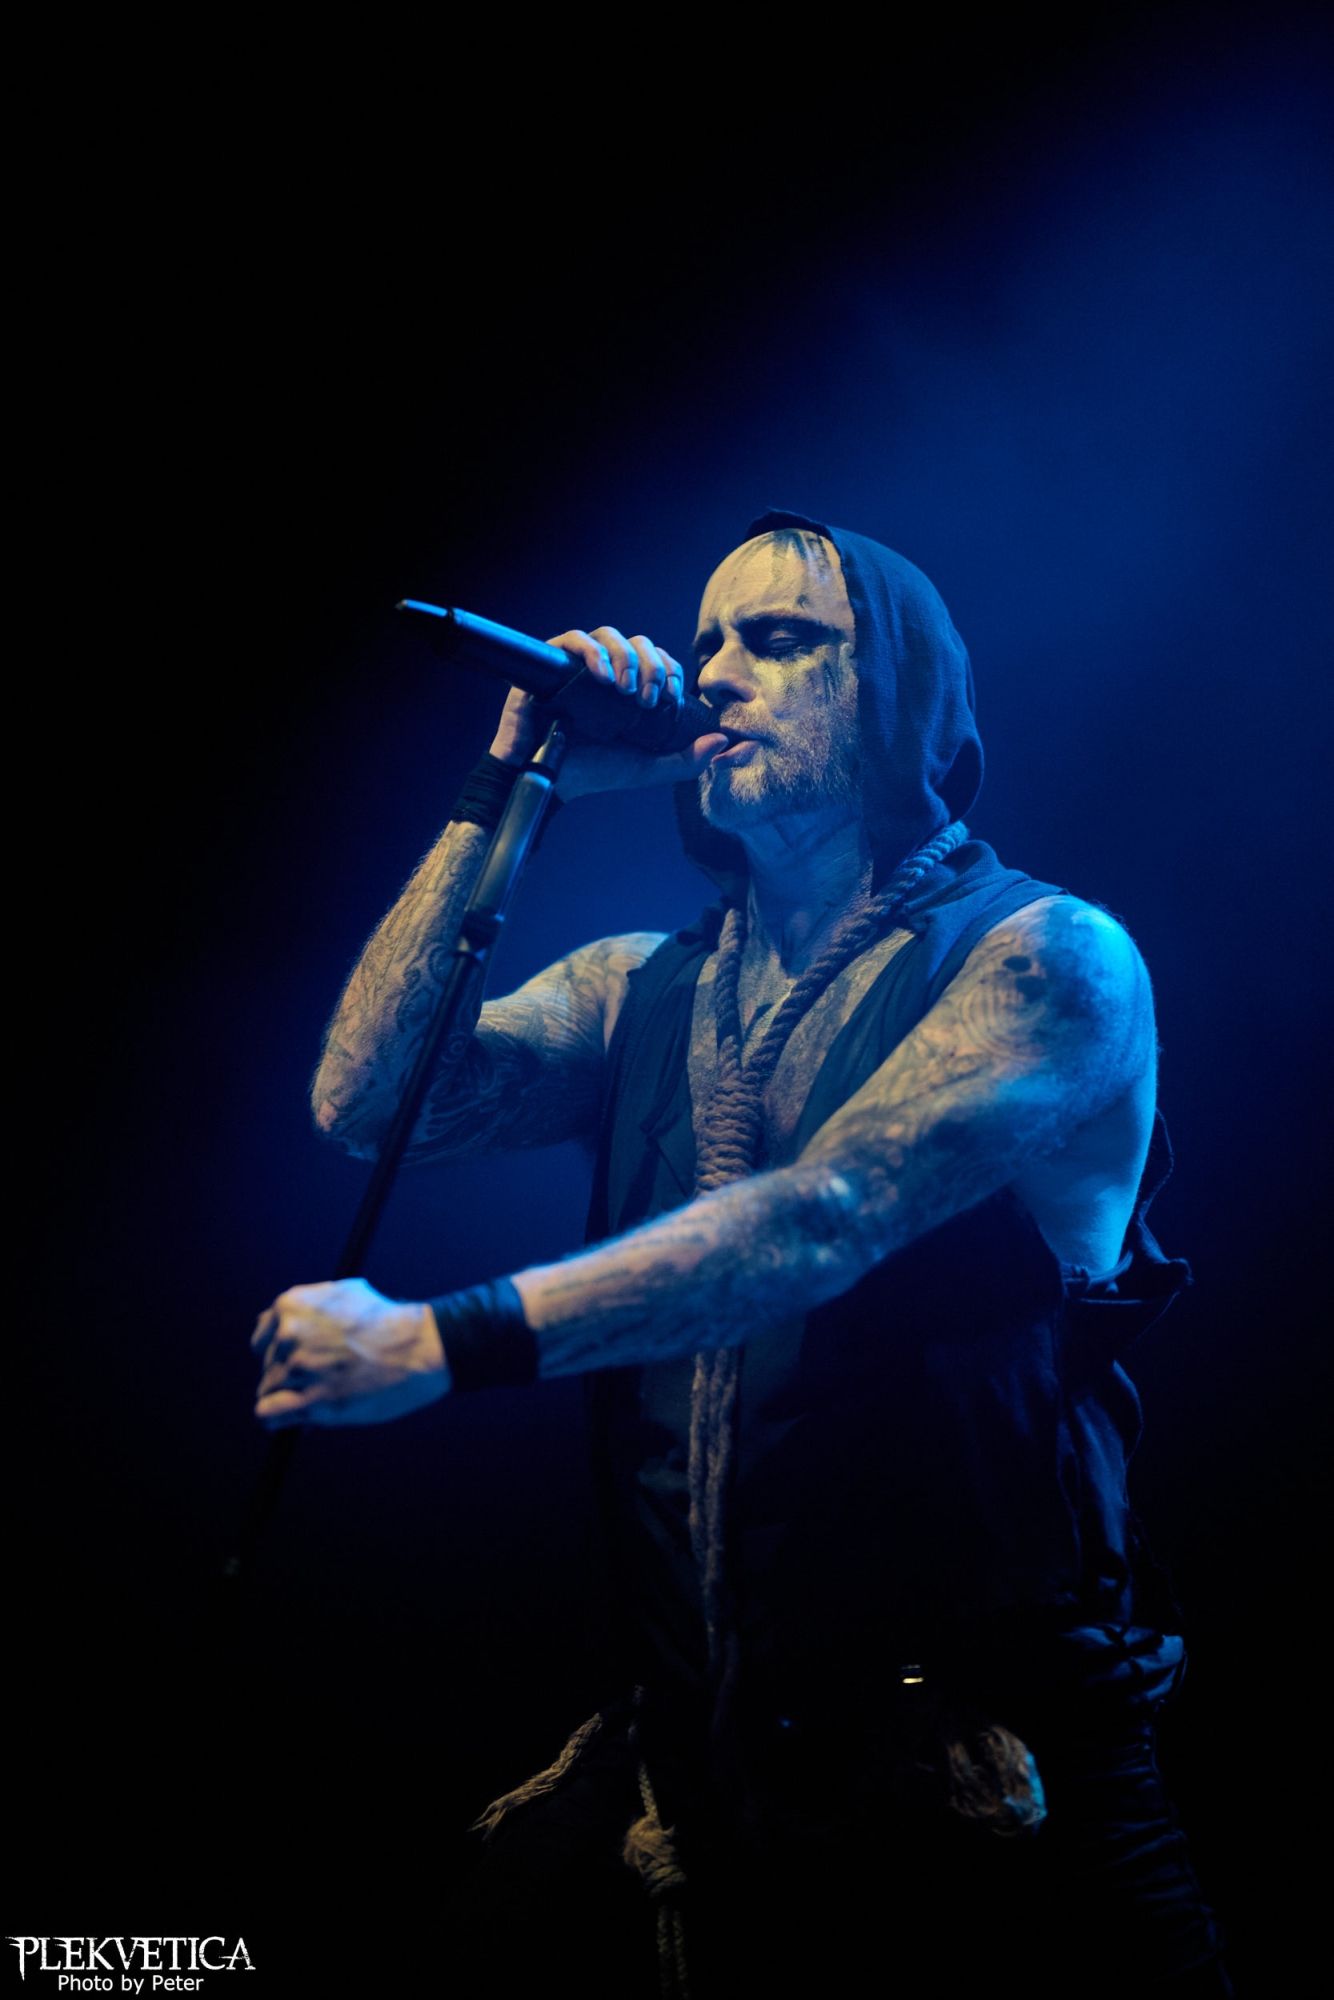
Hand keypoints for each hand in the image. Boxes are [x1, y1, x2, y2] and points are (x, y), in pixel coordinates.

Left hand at [251, 1277, 446, 1427]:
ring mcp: (297, 1368)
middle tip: (322, 1379)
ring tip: (321, 1396)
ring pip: (270, 1390)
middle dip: (291, 1375)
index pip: (261, 1339)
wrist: (419, 1347)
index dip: (281, 1352)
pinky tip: (294, 1418)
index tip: (301, 1360)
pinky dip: (277, 1418)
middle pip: (268, 1366)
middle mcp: (288, 1334)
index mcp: (290, 1305)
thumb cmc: (388, 1322)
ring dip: (291, 1397)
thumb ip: (306, 1306)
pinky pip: (269, 1413)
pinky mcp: (311, 1401)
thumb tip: (279, 1323)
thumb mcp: (344, 1294)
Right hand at [489, 626, 727, 797]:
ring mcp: (578, 664)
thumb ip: (687, 759)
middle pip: (639, 644)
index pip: (660, 660)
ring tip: (625, 690)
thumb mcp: (647, 768)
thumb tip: (724, 742)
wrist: (547, 781)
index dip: (670, 672)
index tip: (670, 701)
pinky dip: (592, 653)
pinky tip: (601, 676)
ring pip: (610, 634)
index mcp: (631, 688)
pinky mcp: (550, 662)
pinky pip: (575, 639)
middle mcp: (606, 671)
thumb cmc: (593, 771)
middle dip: (653, 667)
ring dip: (625, 659)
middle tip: (650, 700)